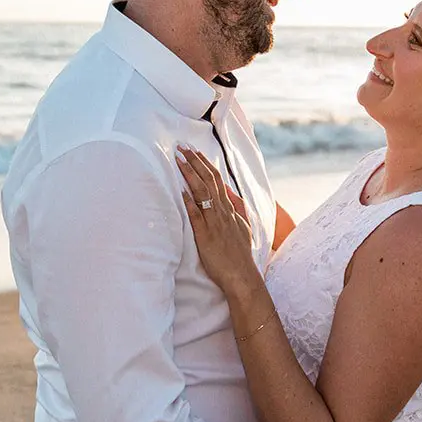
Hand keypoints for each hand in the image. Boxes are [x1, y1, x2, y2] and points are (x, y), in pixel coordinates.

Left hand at [176, 146, 257, 296]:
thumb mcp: (243, 226)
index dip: (205, 164)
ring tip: (178, 160)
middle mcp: (223, 212)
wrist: (241, 275)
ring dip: (190, 175)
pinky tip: (181, 190)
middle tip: (182, 146)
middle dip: (195, 162)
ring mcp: (214, 223)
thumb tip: (229, 190)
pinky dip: (189, 202)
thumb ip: (237, 206)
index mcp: (230, 209)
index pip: (217, 180)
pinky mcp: (206, 236)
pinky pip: (197, 216)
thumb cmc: (239, 254)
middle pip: (209, 181)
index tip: (194, 151)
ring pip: (202, 193)